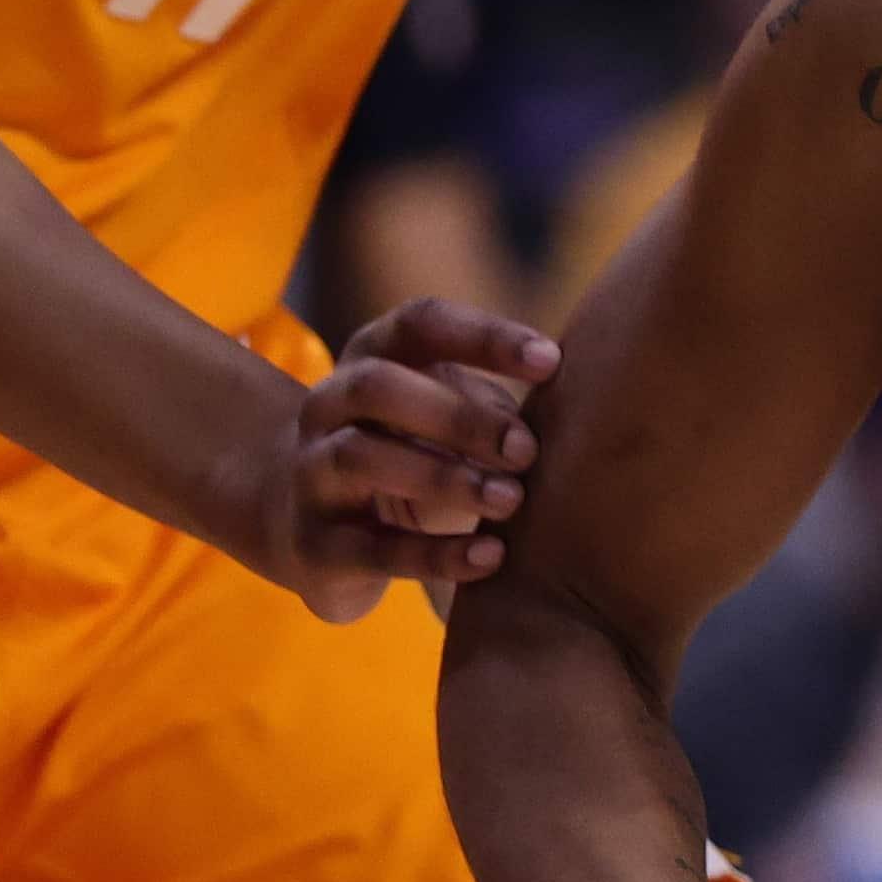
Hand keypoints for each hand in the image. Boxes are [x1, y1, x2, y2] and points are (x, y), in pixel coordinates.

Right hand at [248, 298, 557, 622]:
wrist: (306, 527)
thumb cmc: (407, 455)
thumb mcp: (443, 417)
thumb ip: (491, 407)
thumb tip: (575, 407)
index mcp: (370, 357)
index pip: (420, 324)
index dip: (485, 337)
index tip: (552, 362)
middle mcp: (328, 405)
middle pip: (378, 386)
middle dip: (459, 415)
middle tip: (527, 449)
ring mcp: (311, 473)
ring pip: (362, 457)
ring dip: (445, 477)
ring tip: (511, 500)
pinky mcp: (315, 546)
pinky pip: (373, 548)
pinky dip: (436, 554)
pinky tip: (490, 557)